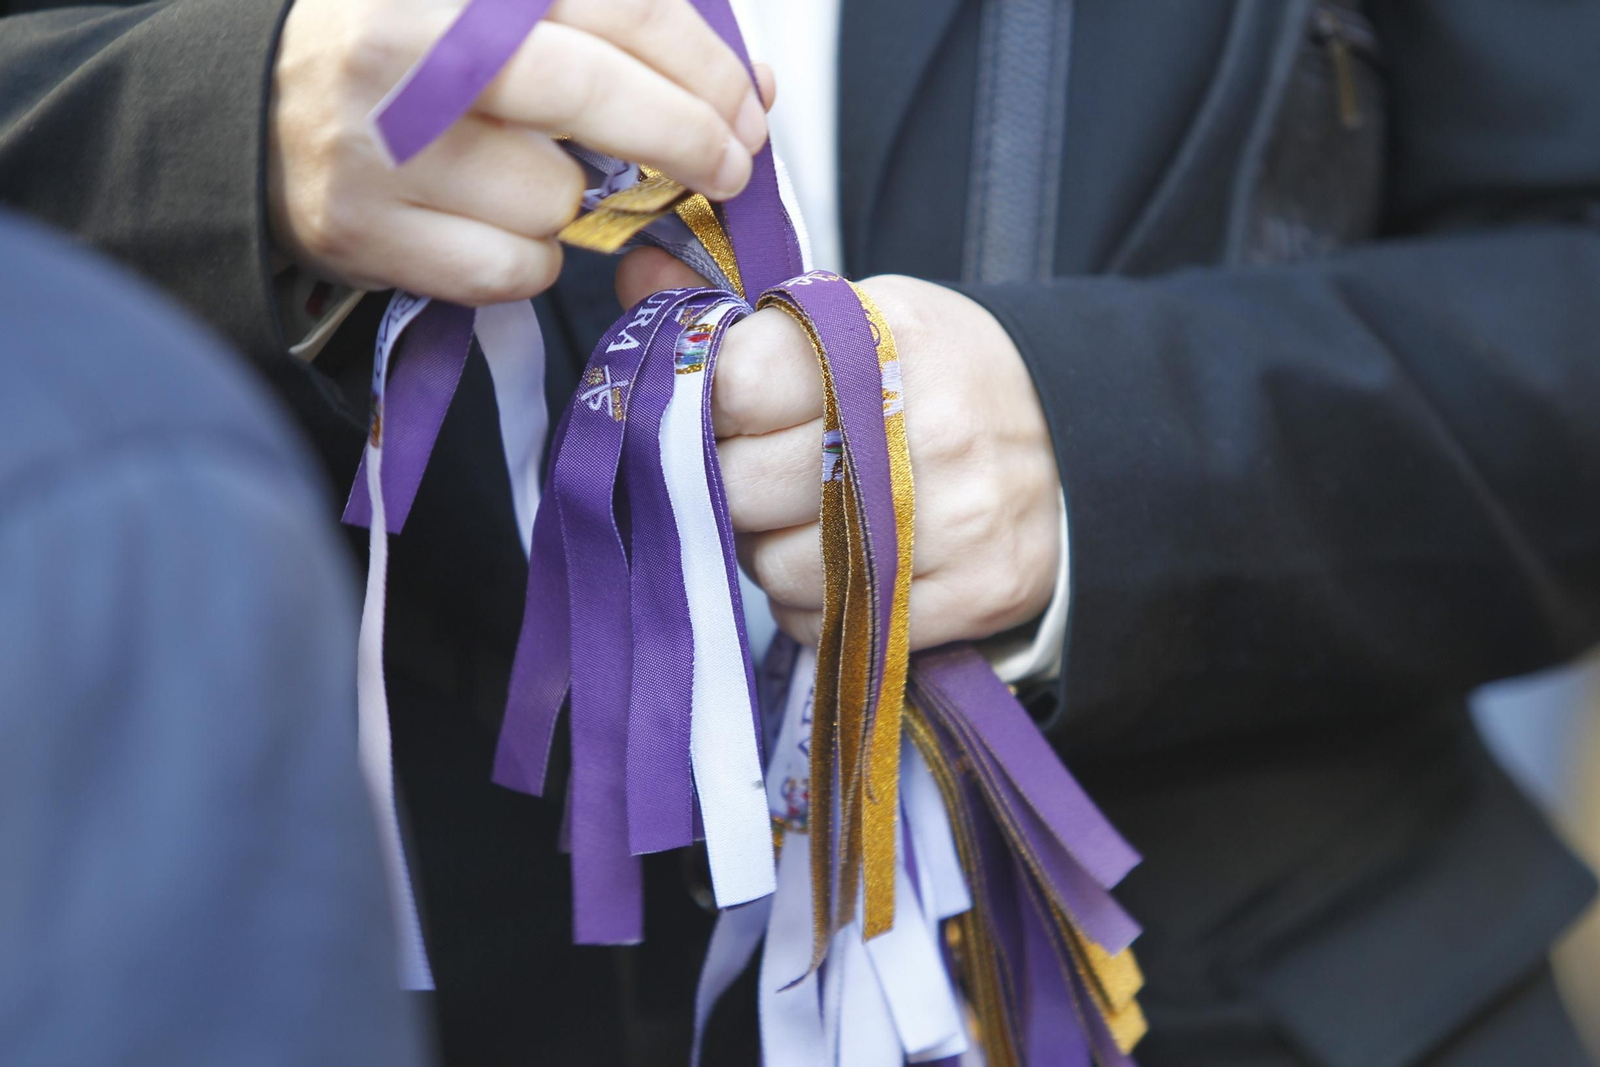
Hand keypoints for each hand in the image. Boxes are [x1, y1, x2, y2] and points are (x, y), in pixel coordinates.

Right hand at [268, 0, 772, 305]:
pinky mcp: (362, 232)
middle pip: (590, 95)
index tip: (751, 105)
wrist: (247, 111)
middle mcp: (410, 51)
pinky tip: (488, 223)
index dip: (703, 62)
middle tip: (730, 163)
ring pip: (554, 201)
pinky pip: (509, 269)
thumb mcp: (491, 11)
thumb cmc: (406, 57)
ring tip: (529, 178)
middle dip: (686, 136)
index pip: (615, 3)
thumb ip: (614, 33)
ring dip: (575, 205)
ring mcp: (379, 146)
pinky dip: (525, 258)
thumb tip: (752, 87)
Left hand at [617, 250, 1061, 649]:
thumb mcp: (858, 316)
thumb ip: (744, 311)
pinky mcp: (976, 592)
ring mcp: (956, 519)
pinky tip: (846, 564)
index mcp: (885, 340)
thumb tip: (638, 279)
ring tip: (809, 517)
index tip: (720, 412)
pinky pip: (831, 622)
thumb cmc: (939, 375)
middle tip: (761, 470)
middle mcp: (923, 430)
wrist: (1075, 438)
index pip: (733, 385)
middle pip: (744, 487)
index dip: (705, 407)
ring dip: (770, 551)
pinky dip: (816, 603)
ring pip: (779, 568)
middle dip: (730, 486)